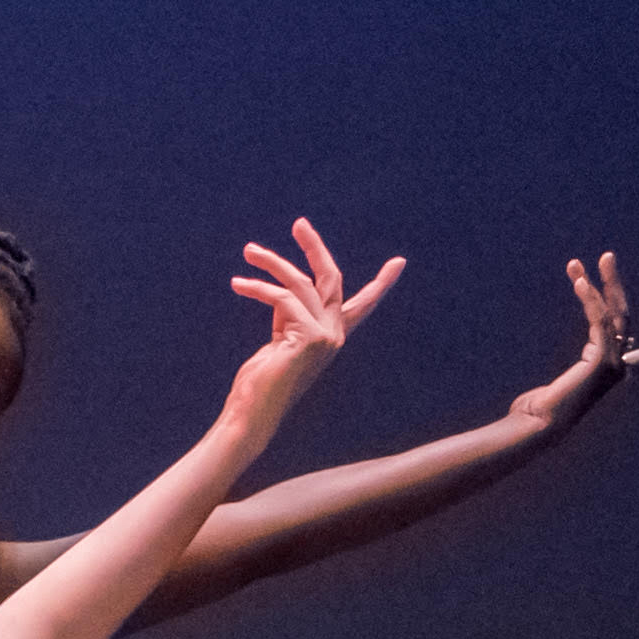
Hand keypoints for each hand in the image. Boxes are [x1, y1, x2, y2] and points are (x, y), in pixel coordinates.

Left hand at [228, 217, 407, 413]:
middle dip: (315, 248)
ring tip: (249, 250)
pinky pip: (284, 298)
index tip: (399, 262)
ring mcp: (325, 337)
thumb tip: (286, 288)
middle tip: (300, 223)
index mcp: (331, 336)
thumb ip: (289, 315)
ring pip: (302, 283)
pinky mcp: (309, 337)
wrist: (250, 414)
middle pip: (332, 279)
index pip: (361, 305)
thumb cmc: (259, 383)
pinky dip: (259, 287)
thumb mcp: (278, 340)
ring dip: (273, 263)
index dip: (380, 284)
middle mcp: (334, 335)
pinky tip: (238, 284)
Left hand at [504, 250, 638, 436]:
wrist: (536, 426)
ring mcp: (612, 364)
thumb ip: (585, 367)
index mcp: (616, 372)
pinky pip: (599, 321)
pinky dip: (589, 299)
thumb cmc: (540, 411)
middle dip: (613, 284)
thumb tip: (591, 359)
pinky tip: (578, 281)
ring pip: (612, 313)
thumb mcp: (567, 384)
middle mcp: (619, 367)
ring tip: (580, 262)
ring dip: (596, 283)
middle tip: (606, 256)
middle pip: (623, 315)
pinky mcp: (600, 361)